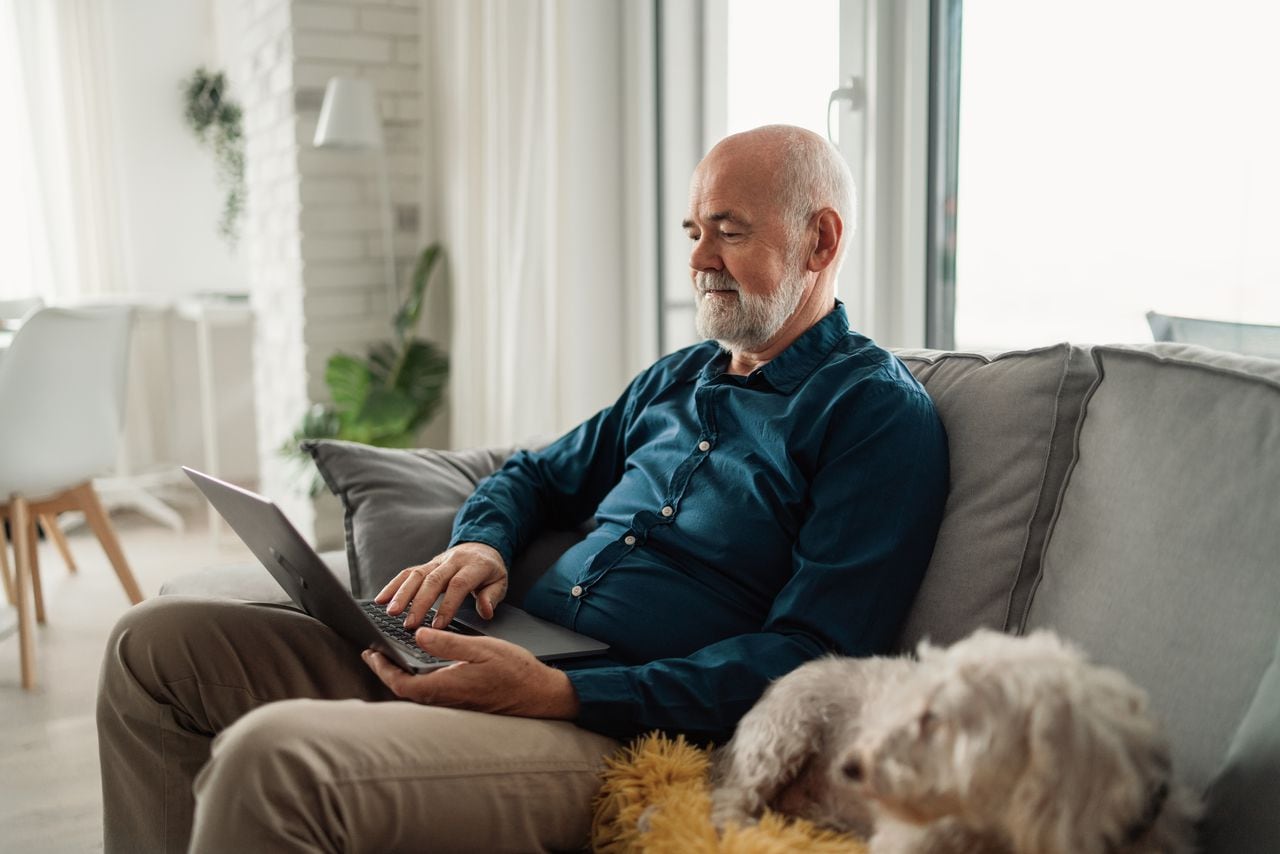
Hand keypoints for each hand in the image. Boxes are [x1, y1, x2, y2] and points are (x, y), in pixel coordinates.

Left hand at [362, 629, 580, 719]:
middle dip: (386, 671)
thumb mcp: (481, 648)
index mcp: (446, 687)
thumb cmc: (515, 672)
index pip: (402, 683)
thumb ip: (448, 643)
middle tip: (372, 653)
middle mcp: (446, 700)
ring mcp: (453, 705)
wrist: (539, 695)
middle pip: (404, 690)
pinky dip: (416, 679)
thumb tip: (419, 635)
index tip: (371, 652)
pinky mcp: (461, 704)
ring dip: (399, 676)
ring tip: (390, 657)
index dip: (382, 669)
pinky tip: (419, 667)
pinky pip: (430, 694)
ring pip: (416, 693)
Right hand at [375, 542, 507, 629]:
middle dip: (419, 603)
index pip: (458, 584)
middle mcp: (453, 561)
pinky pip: (407, 572)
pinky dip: (393, 585)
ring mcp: (437, 561)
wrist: (482, 546)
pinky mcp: (426, 564)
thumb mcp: (500, 582)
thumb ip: (492, 596)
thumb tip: (485, 611)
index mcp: (474, 566)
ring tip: (390, 612)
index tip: (438, 626)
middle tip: (409, 624)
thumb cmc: (490, 570)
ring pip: (416, 575)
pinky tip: (380, 599)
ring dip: (401, 593)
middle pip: (433, 580)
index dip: (447, 604)